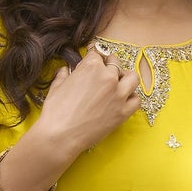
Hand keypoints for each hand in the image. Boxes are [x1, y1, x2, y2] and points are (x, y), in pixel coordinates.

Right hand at [33, 43, 142, 164]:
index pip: (98, 54)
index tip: (93, 62)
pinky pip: (136, 100)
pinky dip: (131, 98)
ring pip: (132, 78)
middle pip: (115, 63)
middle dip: (109, 66)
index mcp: (91, 66)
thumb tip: (66, 70)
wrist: (60, 136)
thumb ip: (65, 74)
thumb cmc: (55, 112)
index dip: (94, 58)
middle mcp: (108, 77)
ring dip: (126, 78)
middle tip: (103, 74)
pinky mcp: (122, 112)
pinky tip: (122, 101)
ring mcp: (118, 95)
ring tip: (118, 84)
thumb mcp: (57, 86)